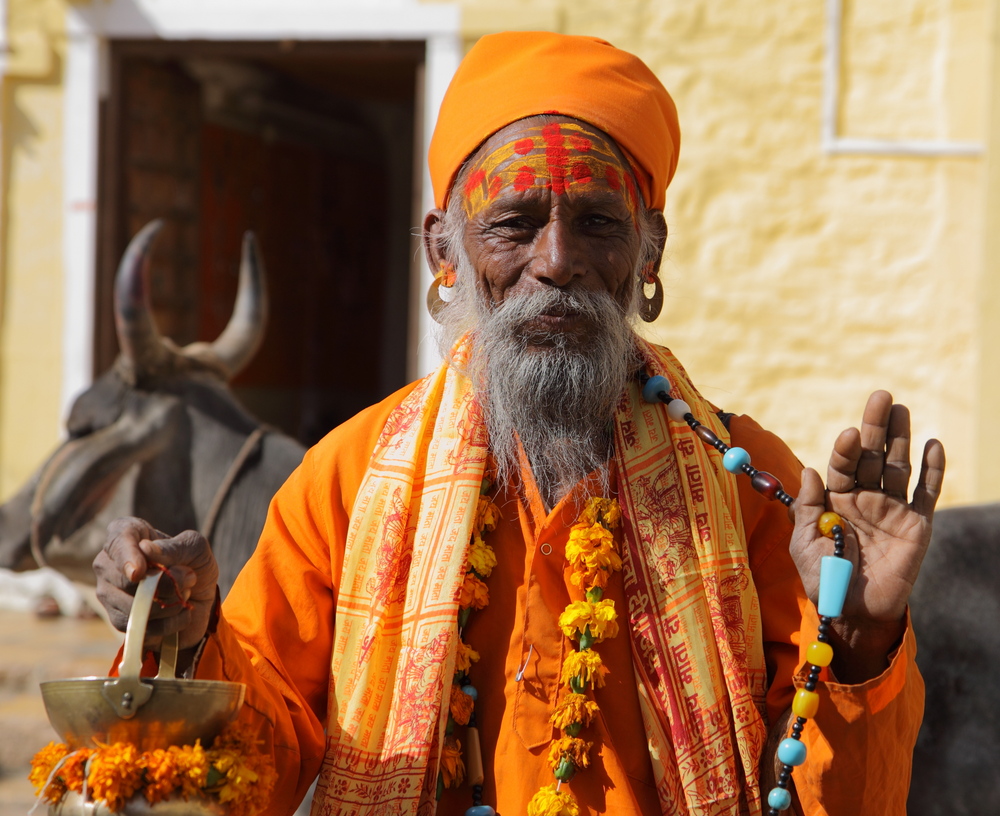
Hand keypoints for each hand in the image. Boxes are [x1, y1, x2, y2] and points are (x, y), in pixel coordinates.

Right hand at [94, 517, 218, 650]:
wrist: (200, 596)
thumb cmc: (194, 562)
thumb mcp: (196, 547)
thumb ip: (175, 547)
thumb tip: (146, 549)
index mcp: (125, 534)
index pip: (117, 541)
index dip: (126, 557)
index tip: (139, 572)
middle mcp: (108, 562)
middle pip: (126, 580)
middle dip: (165, 584)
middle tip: (190, 578)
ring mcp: (108, 592)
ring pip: (131, 606)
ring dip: (169, 604)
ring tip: (185, 594)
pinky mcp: (118, 618)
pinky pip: (138, 626)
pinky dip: (167, 623)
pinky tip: (179, 612)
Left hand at [790, 391, 945, 680]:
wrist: (853, 612)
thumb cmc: (824, 577)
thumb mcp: (804, 542)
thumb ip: (807, 507)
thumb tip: (809, 470)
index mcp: (837, 498)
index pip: (843, 464)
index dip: (846, 449)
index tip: (850, 433)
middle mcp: (866, 497)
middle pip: (873, 455)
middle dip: (876, 426)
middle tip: (881, 396)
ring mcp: (893, 508)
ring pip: (899, 466)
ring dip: (902, 438)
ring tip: (901, 409)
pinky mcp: (917, 524)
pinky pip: (927, 492)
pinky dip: (932, 469)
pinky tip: (933, 445)